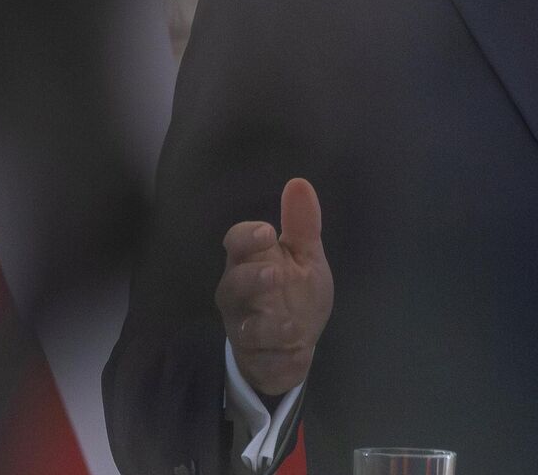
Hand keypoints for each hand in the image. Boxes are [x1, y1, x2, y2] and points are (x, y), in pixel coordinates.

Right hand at [216, 178, 333, 395]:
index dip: (246, 237)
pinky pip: (258, 352)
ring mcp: (242, 325)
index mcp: (251, 262)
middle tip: (275, 273)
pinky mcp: (253, 354)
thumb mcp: (306, 258)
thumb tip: (299, 183)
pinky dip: (275, 349)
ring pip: (241, 323)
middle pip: (230, 284)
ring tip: (288, 320)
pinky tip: (293, 342)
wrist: (295, 346)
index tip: (267, 232)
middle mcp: (239, 293)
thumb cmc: (295, 294)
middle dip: (250, 278)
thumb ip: (303, 226)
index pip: (236, 243)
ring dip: (265, 324)